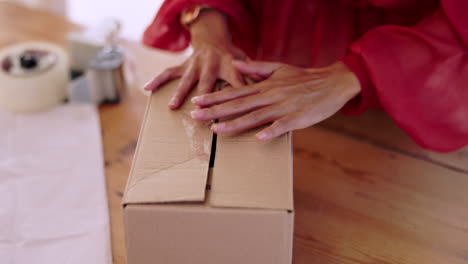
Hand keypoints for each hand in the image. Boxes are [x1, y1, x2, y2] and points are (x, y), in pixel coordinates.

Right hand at [144, 10, 245, 108]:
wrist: (213, 36)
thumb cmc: (232, 56)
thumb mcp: (245, 62)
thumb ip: (252, 76)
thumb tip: (265, 89)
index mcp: (229, 65)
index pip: (235, 82)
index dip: (236, 95)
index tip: (238, 111)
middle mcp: (210, 64)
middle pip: (206, 84)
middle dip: (203, 99)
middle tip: (200, 115)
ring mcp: (195, 64)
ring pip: (186, 79)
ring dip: (179, 93)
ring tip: (172, 106)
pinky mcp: (183, 64)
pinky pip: (169, 72)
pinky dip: (157, 79)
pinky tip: (147, 88)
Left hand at [189, 60, 360, 140]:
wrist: (332, 82)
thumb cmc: (304, 78)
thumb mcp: (279, 68)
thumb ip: (256, 68)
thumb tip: (235, 64)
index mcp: (265, 86)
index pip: (234, 92)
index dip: (215, 97)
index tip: (197, 101)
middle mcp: (270, 96)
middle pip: (238, 105)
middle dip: (215, 111)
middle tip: (195, 117)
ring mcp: (283, 107)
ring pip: (255, 116)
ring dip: (235, 123)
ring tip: (216, 130)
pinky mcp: (298, 117)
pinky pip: (283, 125)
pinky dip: (271, 131)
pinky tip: (258, 138)